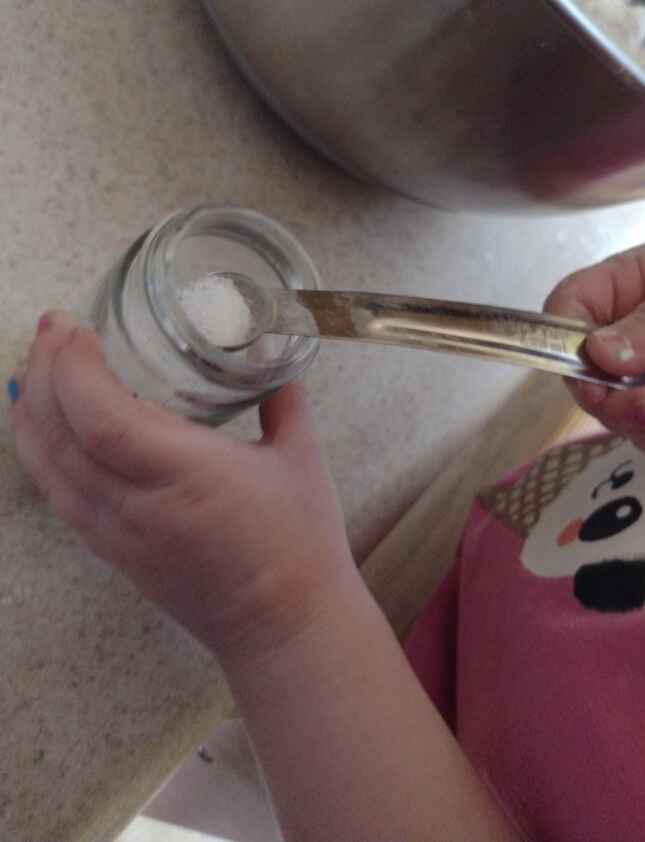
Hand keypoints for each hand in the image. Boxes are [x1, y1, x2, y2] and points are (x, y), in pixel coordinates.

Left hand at [10, 312, 357, 661]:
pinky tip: (42, 423)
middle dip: (44, 372)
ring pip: (46, 466)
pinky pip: (57, 494)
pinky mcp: (112, 552)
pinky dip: (38, 450)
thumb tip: (267, 344)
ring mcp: (117, 534)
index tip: (78, 326)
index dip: (76, 369)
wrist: (284, 628)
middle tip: (53, 326)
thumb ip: (282, 393)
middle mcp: (137, 506)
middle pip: (59, 435)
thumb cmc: (300, 543)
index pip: (102, 419)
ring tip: (38, 363)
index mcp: (185, 475)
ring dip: (31, 408)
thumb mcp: (303, 456)